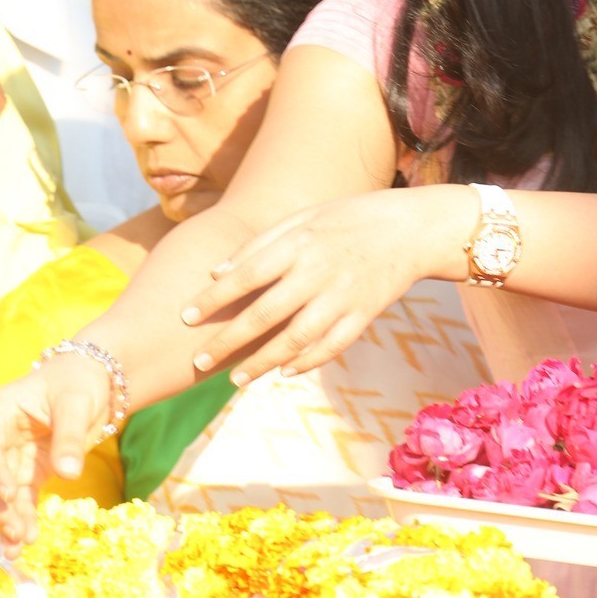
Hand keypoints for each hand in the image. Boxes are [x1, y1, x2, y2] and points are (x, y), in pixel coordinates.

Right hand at [0, 357, 109, 554]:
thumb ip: (70, 436)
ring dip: (5, 521)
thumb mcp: (77, 403)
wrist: (90, 384)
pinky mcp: (23, 474)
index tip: (11, 496)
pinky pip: (16, 502)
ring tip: (19, 547)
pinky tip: (23, 546)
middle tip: (17, 531)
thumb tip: (68, 474)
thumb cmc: (78, 383)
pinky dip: (19, 522)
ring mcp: (6, 458)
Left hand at [181, 185, 472, 383]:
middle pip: (265, 314)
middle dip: (229, 340)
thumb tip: (217, 271)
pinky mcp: (364, 315)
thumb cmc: (348, 218)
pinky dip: (306, 363)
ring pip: (296, 339)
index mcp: (300, 243)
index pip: (247, 273)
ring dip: (262, 363)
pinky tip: (283, 372)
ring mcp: (343, 297)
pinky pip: (331, 347)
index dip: (214, 297)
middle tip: (199, 361)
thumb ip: (260, 243)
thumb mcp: (303, 217)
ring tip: (235, 379)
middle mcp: (319, 271)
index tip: (185, 316)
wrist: (411, 229)